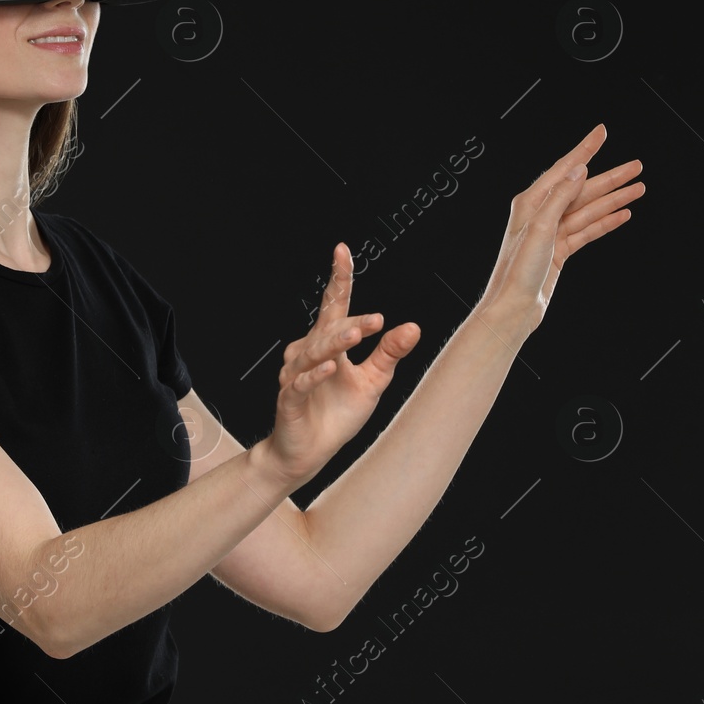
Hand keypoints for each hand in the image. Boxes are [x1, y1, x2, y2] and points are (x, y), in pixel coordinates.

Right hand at [260, 244, 421, 487]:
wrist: (307, 452)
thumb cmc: (335, 415)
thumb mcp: (372, 381)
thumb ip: (389, 353)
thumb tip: (413, 327)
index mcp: (326, 343)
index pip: (333, 304)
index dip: (339, 278)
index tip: (342, 251)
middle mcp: (307, 352)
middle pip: (327, 327)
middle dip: (350, 321)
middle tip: (377, 321)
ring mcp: (296, 375)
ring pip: (314, 351)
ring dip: (334, 341)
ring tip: (358, 334)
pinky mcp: (289, 399)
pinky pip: (300, 383)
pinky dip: (315, 374)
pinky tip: (330, 367)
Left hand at [479, 123, 644, 333]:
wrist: (514, 307)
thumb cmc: (518, 270)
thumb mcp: (541, 228)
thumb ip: (560, 197)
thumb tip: (578, 169)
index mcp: (531, 203)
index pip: (564, 169)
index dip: (585, 149)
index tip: (602, 131)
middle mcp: (540, 214)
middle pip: (582, 189)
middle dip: (611, 177)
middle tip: (637, 165)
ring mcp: (551, 233)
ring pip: (589, 209)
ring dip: (614, 198)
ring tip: (640, 188)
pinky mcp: (560, 251)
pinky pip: (587, 230)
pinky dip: (606, 221)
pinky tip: (623, 213)